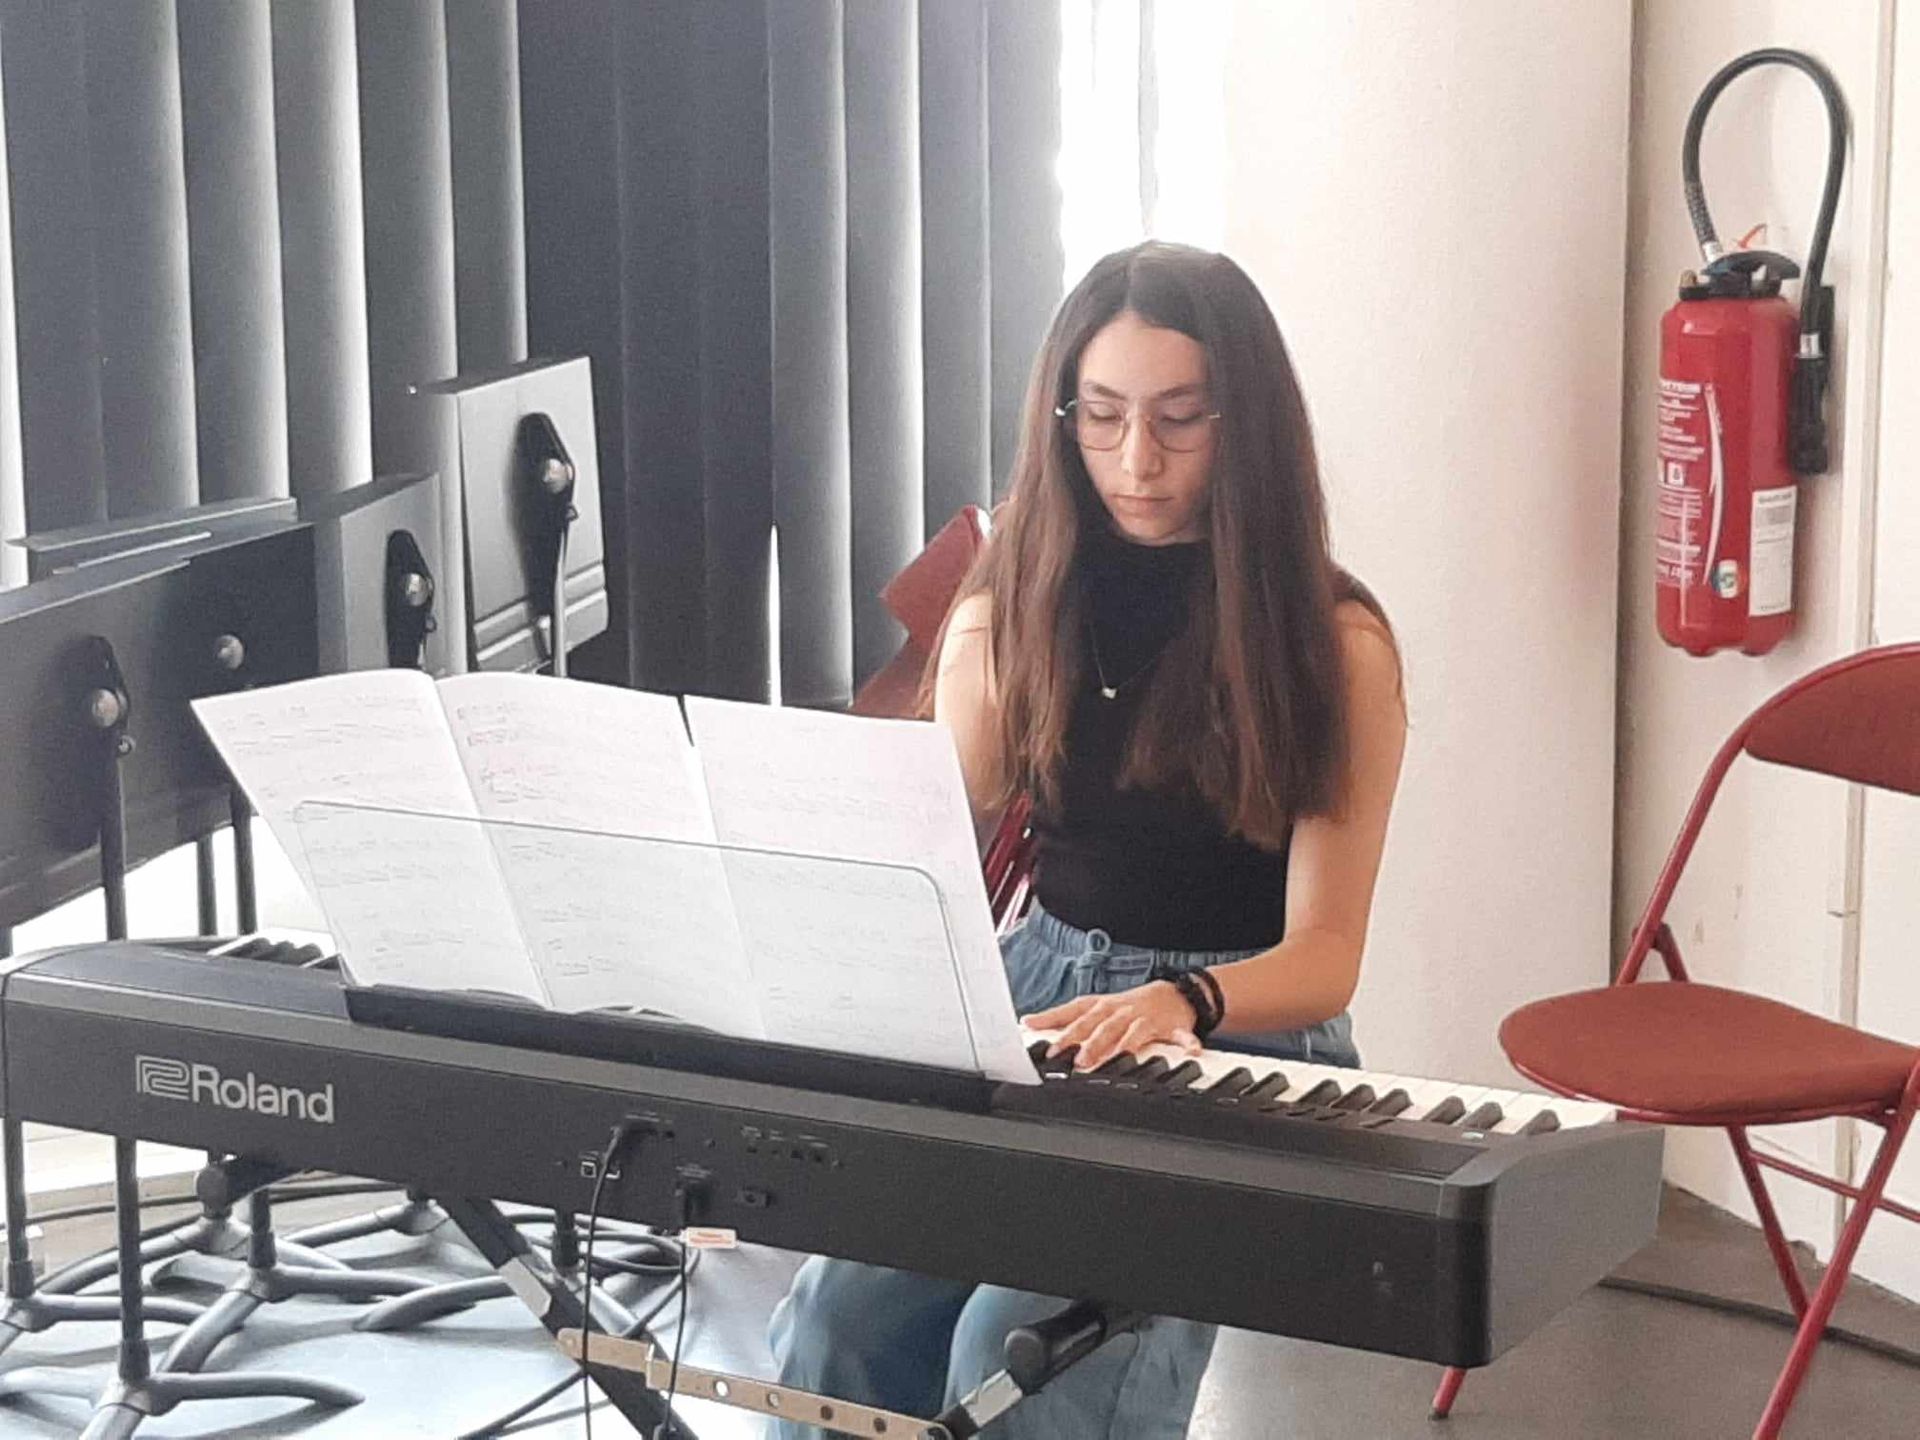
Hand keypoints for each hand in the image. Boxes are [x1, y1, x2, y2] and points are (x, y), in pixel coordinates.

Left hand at [1025, 982, 1201, 1071]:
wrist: (1172, 995)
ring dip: (1126, 1046)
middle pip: (1101, 1026)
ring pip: (1134, 1033)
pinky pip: (1181, 1037)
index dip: (1056, 1021)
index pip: (1075, 1011)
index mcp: (1101, 1006)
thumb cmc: (1128, 1007)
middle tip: (1076, 1060)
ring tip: (1118, 1058)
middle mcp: (1120, 1011)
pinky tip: (1191, 1051)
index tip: (1036, 1031)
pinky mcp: (1170, 1028)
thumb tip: (1029, 1022)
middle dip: (1088, 1042)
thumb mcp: (1096, 1009)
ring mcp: (1145, 1019)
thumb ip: (1066, 1018)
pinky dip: (1187, 1044)